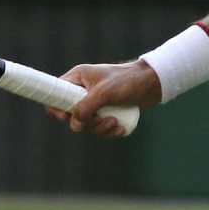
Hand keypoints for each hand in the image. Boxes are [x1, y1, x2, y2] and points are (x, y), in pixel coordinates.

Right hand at [46, 62, 160, 138]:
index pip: (56, 93)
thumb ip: (86, 107)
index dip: (57, 108)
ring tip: (114, 122)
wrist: (152, 83)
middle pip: (72, 115)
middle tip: (100, 119)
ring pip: (87, 124)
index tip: (67, 117)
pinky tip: (120, 128)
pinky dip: (109, 131)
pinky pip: (100, 128)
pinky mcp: (106, 112)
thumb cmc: (128, 80)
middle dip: (87, 123)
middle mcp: (84, 91)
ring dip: (100, 128)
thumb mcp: (105, 92)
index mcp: (78, 79)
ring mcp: (95, 102)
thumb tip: (74, 125)